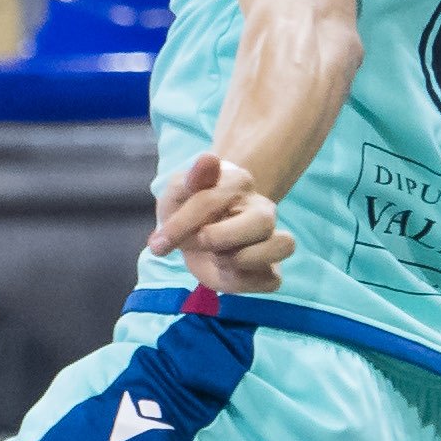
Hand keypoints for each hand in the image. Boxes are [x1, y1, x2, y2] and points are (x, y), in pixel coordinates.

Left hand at [149, 152, 291, 293]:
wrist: (195, 232)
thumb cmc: (187, 208)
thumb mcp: (178, 192)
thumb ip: (191, 178)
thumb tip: (209, 158)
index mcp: (238, 184)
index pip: (210, 201)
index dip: (180, 226)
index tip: (157, 243)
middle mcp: (262, 210)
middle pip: (261, 222)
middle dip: (220, 239)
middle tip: (198, 243)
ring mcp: (270, 239)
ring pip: (283, 246)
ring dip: (243, 259)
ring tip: (219, 259)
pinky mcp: (269, 270)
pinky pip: (271, 280)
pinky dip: (245, 282)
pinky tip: (226, 273)